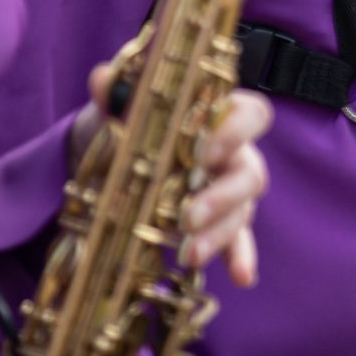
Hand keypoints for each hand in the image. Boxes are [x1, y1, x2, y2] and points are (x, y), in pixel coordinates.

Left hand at [68, 64, 272, 286]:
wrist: (103, 159)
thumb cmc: (122, 124)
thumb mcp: (114, 108)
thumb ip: (116, 92)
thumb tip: (104, 77)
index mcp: (217, 117)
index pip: (251, 114)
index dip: (238, 131)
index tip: (206, 150)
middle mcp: (232, 154)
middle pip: (251, 173)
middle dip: (223, 197)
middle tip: (188, 216)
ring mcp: (227, 191)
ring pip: (243, 211)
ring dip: (220, 233)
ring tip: (188, 255)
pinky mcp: (217, 223)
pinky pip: (239, 241)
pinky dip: (242, 256)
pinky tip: (242, 278)